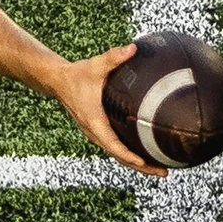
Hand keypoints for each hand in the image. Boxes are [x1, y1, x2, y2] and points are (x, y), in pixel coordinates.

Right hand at [56, 44, 163, 176]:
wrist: (59, 82)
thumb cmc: (77, 75)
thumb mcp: (96, 65)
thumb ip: (114, 57)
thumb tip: (133, 48)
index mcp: (94, 121)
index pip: (113, 145)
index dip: (128, 155)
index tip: (143, 163)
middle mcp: (95, 132)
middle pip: (119, 157)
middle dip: (141, 167)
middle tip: (163, 173)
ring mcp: (97, 134)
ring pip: (118, 155)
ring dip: (138, 165)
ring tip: (160, 170)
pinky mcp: (99, 132)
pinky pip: (116, 148)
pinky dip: (131, 155)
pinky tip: (147, 154)